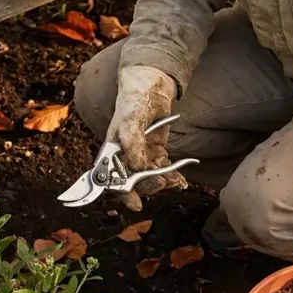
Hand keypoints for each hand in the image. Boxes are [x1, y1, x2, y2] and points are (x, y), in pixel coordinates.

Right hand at [106, 65, 187, 210]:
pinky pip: (162, 170)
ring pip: (149, 179)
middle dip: (149, 186)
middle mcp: (124, 157)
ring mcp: (140, 156)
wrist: (150, 88)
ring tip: (176, 181)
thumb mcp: (131, 121)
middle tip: (163, 183)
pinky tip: (181, 179)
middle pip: (134, 182)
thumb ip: (133, 143)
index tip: (136, 205)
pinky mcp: (155, 153)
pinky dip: (172, 176)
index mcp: (112, 152)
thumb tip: (138, 168)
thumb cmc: (134, 102)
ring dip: (163, 182)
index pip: (112, 179)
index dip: (122, 194)